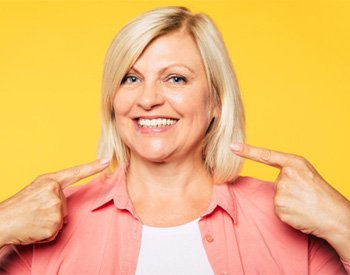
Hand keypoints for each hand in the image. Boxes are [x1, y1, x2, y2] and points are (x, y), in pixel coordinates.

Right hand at [0, 159, 109, 246]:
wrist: (2, 222)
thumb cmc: (18, 205)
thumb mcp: (36, 188)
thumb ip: (53, 188)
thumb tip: (65, 198)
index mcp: (50, 181)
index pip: (76, 172)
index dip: (93, 167)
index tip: (108, 160)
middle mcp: (54, 192)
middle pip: (65, 205)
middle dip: (53, 210)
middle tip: (35, 211)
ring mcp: (54, 208)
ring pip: (61, 218)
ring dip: (49, 222)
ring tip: (34, 219)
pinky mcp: (53, 225)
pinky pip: (56, 230)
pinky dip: (46, 232)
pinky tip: (35, 227)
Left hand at [230, 143, 349, 260]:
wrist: (335, 216)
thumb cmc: (322, 194)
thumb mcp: (307, 174)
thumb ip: (289, 171)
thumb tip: (277, 181)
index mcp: (294, 163)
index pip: (266, 155)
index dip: (247, 151)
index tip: (232, 146)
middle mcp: (286, 175)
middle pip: (276, 183)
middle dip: (288, 191)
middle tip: (304, 196)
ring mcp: (282, 191)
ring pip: (276, 197)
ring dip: (287, 202)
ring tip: (304, 204)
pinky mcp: (279, 207)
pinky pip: (277, 209)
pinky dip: (287, 212)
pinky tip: (300, 212)